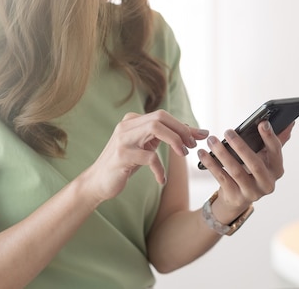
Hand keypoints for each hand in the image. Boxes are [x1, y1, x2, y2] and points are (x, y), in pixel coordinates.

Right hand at [81, 110, 208, 202]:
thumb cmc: (125, 164)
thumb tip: (192, 131)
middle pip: (160, 117)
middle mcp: (127, 125)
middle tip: (191, 146)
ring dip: (175, 141)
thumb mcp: (146, 146)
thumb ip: (163, 136)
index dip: (184, 125)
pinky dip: (159, 169)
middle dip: (181, 130)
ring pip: (155, 128)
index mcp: (133, 120)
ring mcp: (123, 139)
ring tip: (183, 155)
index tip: (201, 135)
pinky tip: (161, 179)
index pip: (163, 115)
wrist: (97, 182)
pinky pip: (149, 157)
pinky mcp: (121, 156)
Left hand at [197, 121, 294, 219]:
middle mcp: (268, 184)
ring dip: (222, 154)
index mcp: (277, 170)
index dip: (269, 137)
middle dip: (241, 146)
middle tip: (228, 131)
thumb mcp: (265, 157)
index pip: (276, 152)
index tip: (262, 122)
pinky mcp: (236, 197)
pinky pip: (222, 178)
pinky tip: (203, 154)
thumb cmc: (253, 170)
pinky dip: (212, 165)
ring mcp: (252, 193)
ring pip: (236, 171)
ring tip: (212, 140)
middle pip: (255, 164)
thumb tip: (290, 122)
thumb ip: (276, 141)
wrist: (238, 197)